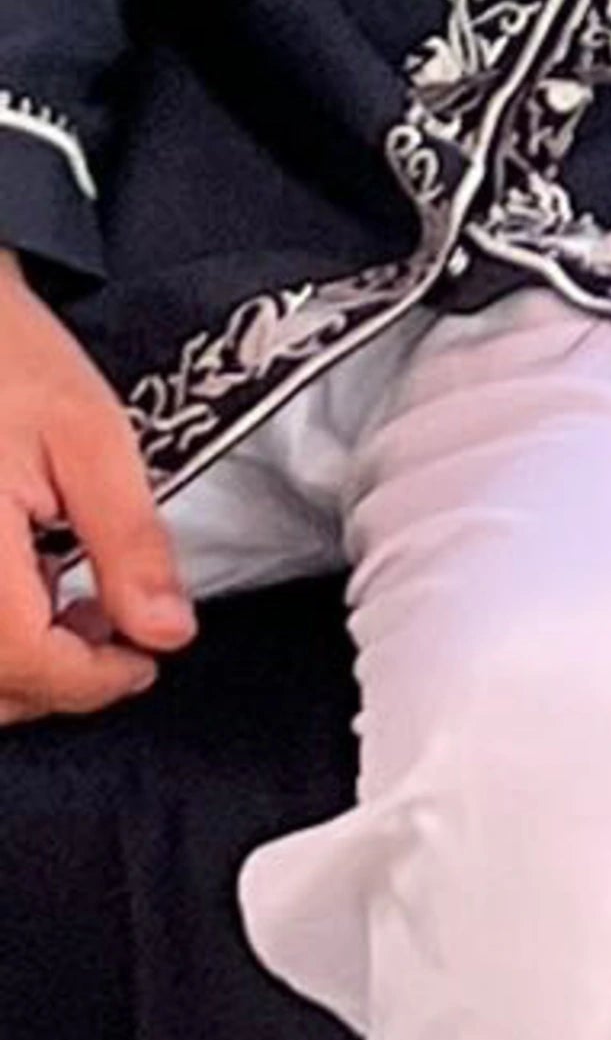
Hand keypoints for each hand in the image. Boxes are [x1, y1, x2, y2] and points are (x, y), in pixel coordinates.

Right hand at [0, 256, 190, 723]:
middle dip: (59, 680)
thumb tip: (166, 631)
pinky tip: (21, 588)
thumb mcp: (90, 439)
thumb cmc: (7, 360)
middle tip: (115, 631)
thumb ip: (129, 543)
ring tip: (68, 606)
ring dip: (20, 667)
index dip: (97, 678)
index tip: (145, 661)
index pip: (27, 664)